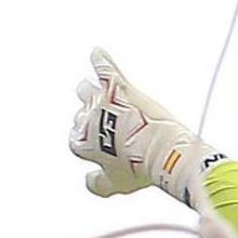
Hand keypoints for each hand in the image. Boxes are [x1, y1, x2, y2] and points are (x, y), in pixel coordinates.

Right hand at [68, 48, 222, 204]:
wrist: (162, 151)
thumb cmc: (140, 169)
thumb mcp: (116, 185)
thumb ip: (98, 184)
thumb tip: (88, 181)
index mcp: (82, 143)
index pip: (75, 139)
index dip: (88, 141)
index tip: (101, 144)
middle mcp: (86, 119)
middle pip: (81, 114)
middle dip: (92, 117)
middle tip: (110, 124)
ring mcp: (100, 101)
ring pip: (84, 91)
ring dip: (90, 92)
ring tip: (97, 92)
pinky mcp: (117, 86)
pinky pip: (103, 67)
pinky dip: (100, 59)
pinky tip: (98, 52)